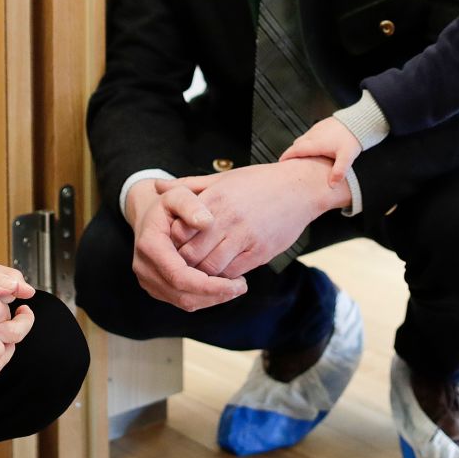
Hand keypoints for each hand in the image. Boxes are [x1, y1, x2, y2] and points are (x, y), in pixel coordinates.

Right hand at [123, 177, 246, 311]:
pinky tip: (221, 287)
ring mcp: (149, 281)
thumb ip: (191, 205)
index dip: (208, 285)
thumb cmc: (167, 205)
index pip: (180, 276)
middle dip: (214, 294)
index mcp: (150, 246)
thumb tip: (207, 222)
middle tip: (241, 286)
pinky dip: (204, 298)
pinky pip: (182, 300)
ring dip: (211, 299)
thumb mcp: (178, 195)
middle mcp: (145, 268)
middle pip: (182, 295)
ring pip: (183, 302)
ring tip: (235, 287)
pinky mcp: (156, 288)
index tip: (235, 283)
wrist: (148, 216)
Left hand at [160, 156, 344, 280]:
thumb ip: (189, 186)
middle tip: (179, 268)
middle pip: (192, 254)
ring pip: (211, 268)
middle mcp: (227, 218)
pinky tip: (220, 274)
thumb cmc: (259, 182)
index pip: (180, 231)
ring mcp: (245, 237)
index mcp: (215, 199)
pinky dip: (223, 278)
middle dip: (183, 264)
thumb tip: (157, 186)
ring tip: (198, 274)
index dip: (172, 244)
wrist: (301, 188)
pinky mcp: (260, 251)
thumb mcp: (222, 179)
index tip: (170, 248)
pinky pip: (233, 273)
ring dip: (202, 275)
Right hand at [279, 117, 363, 183]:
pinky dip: (308, 141)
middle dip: (292, 153)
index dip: (286, 156)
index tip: (280, 162)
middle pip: (297, 144)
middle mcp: (314, 135)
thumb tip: (332, 185)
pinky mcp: (322, 124)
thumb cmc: (352, 137)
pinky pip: (310, 134)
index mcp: (316, 144)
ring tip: (303, 156)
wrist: (358, 120)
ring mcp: (317, 128)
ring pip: (303, 139)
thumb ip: (338, 171)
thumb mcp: (346, 157)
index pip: (295, 150)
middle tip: (290, 162)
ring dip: (300, 147)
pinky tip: (316, 146)